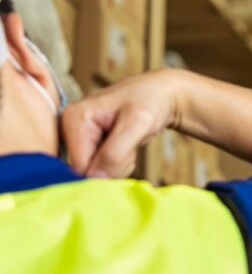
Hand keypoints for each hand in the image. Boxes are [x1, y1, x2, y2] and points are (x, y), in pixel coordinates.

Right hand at [62, 69, 184, 177]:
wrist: (161, 95)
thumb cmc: (150, 101)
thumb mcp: (137, 124)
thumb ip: (115, 153)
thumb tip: (93, 178)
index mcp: (73, 118)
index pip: (80, 165)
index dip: (106, 168)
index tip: (127, 150)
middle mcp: (68, 127)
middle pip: (86, 169)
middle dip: (113, 165)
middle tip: (129, 143)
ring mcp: (77, 136)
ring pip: (95, 171)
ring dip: (118, 163)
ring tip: (129, 141)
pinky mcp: (87, 143)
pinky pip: (101, 167)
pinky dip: (118, 162)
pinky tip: (125, 144)